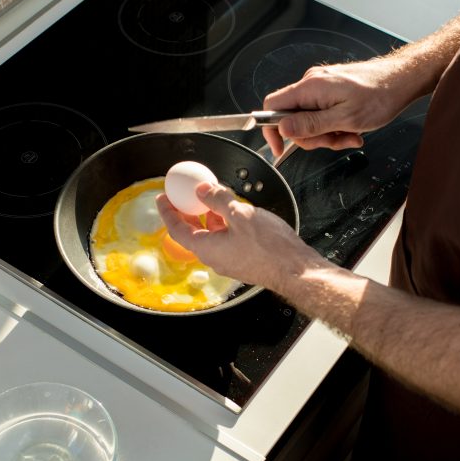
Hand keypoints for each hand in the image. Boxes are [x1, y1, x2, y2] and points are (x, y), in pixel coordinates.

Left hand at [156, 183, 320, 289]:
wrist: (296, 270)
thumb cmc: (270, 247)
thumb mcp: (240, 213)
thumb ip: (217, 199)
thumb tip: (201, 190)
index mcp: (207, 249)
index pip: (177, 230)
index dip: (168, 213)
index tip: (163, 199)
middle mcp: (215, 259)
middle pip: (193, 234)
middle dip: (188, 214)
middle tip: (185, 197)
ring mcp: (230, 262)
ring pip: (211, 237)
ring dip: (208, 218)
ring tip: (213, 200)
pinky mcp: (244, 262)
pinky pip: (226, 242)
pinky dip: (224, 226)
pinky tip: (234, 214)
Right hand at [261, 54, 421, 156]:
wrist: (402, 80)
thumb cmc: (379, 96)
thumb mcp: (344, 119)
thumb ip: (310, 124)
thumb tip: (283, 129)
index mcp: (310, 88)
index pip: (272, 107)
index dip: (271, 130)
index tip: (280, 148)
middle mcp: (311, 84)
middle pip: (293, 119)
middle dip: (313, 137)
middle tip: (335, 141)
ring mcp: (321, 87)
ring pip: (310, 120)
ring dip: (328, 134)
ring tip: (351, 135)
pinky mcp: (331, 91)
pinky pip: (323, 114)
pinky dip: (336, 126)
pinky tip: (353, 128)